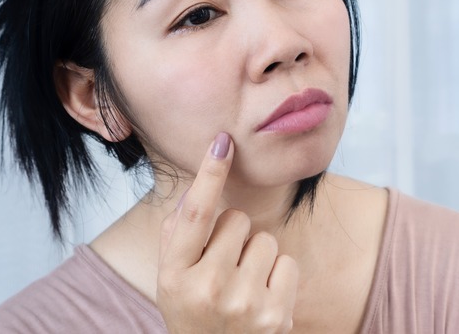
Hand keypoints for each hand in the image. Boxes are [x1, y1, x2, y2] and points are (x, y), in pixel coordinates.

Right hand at [157, 132, 298, 332]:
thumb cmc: (194, 311)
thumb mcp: (171, 279)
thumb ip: (177, 234)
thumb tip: (198, 187)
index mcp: (174, 277)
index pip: (194, 215)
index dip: (209, 174)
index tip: (222, 142)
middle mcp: (207, 290)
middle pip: (238, 220)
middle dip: (234, 234)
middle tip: (224, 267)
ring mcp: (244, 304)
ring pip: (266, 240)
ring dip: (258, 256)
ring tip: (243, 286)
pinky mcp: (276, 316)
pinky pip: (288, 262)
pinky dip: (279, 276)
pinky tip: (262, 298)